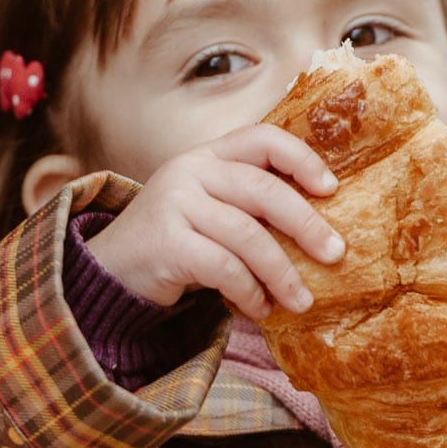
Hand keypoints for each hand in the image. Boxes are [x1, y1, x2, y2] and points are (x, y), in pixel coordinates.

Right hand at [85, 124, 345, 321]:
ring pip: (249, 236)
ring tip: (301, 300)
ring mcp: (175, 204)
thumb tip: (321, 229)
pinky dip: (250, 293)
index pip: (263, 139)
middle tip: (336, 254)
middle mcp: (190, 171)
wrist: (111, 270)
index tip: (332, 189)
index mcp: (207, 155)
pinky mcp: (166, 243)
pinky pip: (225, 268)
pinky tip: (260, 309)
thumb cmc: (176, 240)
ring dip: (282, 273)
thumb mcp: (210, 208)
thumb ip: (249, 204)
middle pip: (264, 190)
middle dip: (307, 225)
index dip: (302, 159)